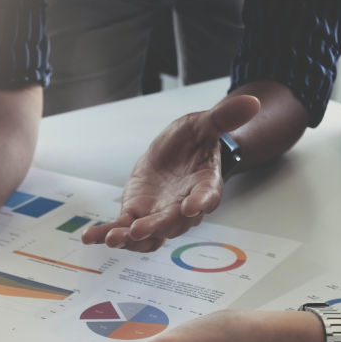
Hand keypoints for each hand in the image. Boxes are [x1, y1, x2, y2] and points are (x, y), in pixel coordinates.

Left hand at [83, 95, 259, 251]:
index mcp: (206, 186)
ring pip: (148, 235)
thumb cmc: (193, 141)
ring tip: (112, 239)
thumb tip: (251, 101)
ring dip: (130, 239)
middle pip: (173, 222)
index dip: (202, 202)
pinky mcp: (136, 216)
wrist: (175, 155)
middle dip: (156, 227)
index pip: (208, 196)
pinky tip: (90, 237)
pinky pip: (123, 229)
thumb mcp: (204, 124)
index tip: (194, 206)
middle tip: (139, 229)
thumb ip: (223, 117)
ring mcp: (159, 216)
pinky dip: (107, 234)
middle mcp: (183, 208)